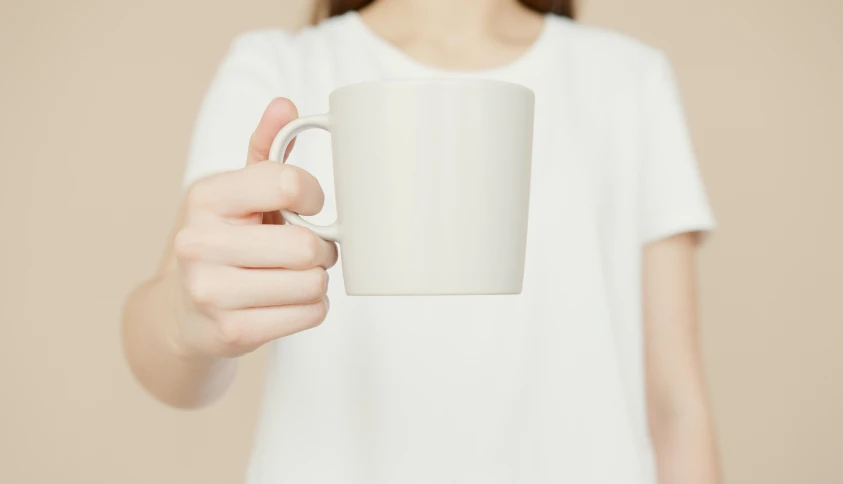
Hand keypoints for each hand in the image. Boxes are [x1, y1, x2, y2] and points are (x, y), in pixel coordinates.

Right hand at [172, 98, 337, 357]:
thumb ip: (265, 149)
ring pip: (314, 283)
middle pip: (307, 245)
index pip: (288, 184)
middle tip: (308, 249)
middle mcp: (200, 243)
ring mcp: (212, 292)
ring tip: (295, 275)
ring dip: (317, 280)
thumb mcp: (236, 193)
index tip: (307, 206)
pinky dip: (312, 307)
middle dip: (321, 248)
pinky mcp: (232, 332)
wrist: (182, 314)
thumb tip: (285, 105)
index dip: (313, 196)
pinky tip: (288, 300)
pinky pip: (311, 314)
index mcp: (206, 198)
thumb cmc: (223, 242)